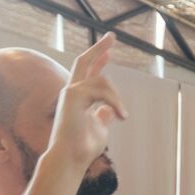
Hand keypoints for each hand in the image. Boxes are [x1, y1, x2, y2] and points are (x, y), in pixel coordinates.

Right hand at [44, 34, 127, 175]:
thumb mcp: (99, 129)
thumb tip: (110, 111)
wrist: (70, 158)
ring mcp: (70, 92)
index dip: (98, 62)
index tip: (108, 52)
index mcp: (78, 98)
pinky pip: (102, 89)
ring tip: (123, 117)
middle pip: (83, 61)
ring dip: (116, 98)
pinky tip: (120, 116)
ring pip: (101, 80)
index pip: (88, 74)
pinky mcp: (73, 95)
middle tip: (113, 36)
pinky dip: (114, 102)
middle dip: (99, 48)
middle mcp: (71, 91)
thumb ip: (103, 117)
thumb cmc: (83, 149)